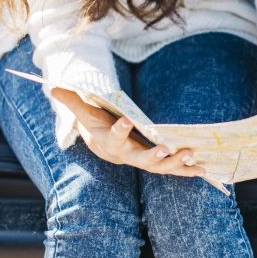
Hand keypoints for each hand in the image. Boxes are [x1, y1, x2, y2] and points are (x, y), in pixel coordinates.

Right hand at [51, 88, 204, 176]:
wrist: (104, 147)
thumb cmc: (97, 126)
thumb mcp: (84, 112)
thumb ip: (72, 101)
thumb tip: (53, 87)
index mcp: (111, 143)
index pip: (114, 137)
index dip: (119, 130)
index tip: (125, 121)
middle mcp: (128, 155)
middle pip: (141, 160)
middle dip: (154, 156)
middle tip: (166, 148)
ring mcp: (144, 161)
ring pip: (160, 167)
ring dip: (176, 163)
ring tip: (191, 154)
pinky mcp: (156, 162)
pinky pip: (172, 169)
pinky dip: (188, 170)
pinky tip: (204, 169)